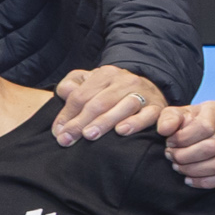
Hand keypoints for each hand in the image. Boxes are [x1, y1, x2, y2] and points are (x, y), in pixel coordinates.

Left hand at [50, 64, 166, 145]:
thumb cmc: (111, 92)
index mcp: (105, 74)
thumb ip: (72, 85)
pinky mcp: (157, 108)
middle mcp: (125, 81)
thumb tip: (64, 92)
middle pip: (99, 103)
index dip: (67, 115)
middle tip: (66, 140)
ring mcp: (143, 93)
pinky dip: (135, 123)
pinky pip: (147, 115)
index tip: (58, 132)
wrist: (150, 90)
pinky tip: (121, 131)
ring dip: (104, 122)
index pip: (81, 95)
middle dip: (80, 122)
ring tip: (89, 135)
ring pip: (122, 106)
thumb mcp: (90, 83)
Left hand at [157, 98, 214, 189]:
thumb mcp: (171, 115)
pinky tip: (189, 179)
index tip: (169, 143)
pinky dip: (205, 182)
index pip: (205, 127)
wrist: (195, 131)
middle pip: (212, 148)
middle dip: (186, 157)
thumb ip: (166, 119)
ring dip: (193, 170)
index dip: (183, 139)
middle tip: (171, 157)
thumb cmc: (182, 123)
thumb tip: (165, 130)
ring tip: (178, 167)